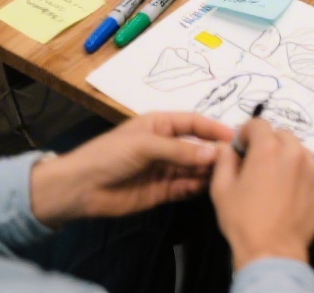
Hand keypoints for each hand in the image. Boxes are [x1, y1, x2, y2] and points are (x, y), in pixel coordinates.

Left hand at [30, 113, 232, 227]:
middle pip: (198, 146)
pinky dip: (197, 187)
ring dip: (208, 170)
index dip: (213, 128)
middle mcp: (166, 145)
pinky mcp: (163, 191)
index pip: (194, 122)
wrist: (79, 189)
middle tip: (234, 159)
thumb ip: (180, 150)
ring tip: (224, 174)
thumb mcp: (144, 145)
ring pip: (195, 168)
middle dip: (215, 151)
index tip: (234, 136)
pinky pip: (186, 187)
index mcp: (160, 125)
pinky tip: (206, 187)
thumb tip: (214, 154)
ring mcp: (166, 169)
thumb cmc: (109, 155)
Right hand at [210, 120, 313, 268]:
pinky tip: (289, 191)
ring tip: (274, 177)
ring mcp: (313, 168)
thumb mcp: (222, 188)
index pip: (258, 123)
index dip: (246, 132)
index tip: (241, 147)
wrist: (273, 250)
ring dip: (285, 155)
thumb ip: (224, 160)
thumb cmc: (242, 219)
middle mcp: (295, 152)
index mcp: (268, 148)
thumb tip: (229, 148)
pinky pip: (310, 169)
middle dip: (267, 142)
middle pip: (281, 134)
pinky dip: (299, 172)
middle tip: (256, 162)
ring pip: (298, 150)